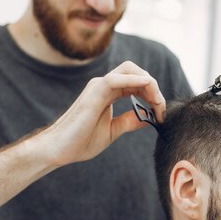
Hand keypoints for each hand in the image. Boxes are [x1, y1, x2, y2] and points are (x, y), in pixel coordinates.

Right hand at [43, 61, 165, 165]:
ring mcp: (98, 87)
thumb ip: (129, 121)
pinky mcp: (93, 93)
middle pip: (135, 71)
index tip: (161, 115)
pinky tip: (147, 86)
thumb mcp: (112, 131)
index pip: (136, 83)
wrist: (59, 150)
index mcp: (108, 93)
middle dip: (153, 87)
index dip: (153, 95)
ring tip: (157, 102)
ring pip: (129, 70)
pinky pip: (116, 79)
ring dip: (148, 83)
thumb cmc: (80, 142)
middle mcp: (103, 86)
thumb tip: (148, 118)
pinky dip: (134, 80)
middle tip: (161, 108)